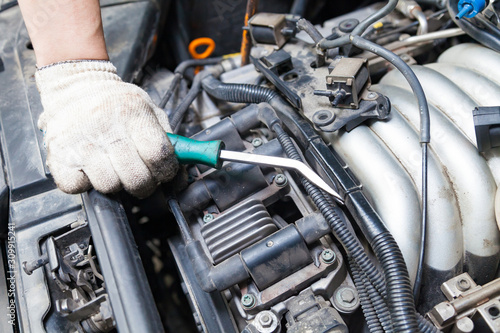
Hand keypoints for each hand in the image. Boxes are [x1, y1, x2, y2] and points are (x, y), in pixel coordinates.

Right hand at [36, 60, 177, 197]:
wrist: (76, 86)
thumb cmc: (118, 103)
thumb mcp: (150, 111)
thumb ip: (169, 140)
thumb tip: (184, 174)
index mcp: (133, 114)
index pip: (159, 155)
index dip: (167, 171)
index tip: (165, 172)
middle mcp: (106, 128)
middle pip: (137, 178)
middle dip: (145, 184)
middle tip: (142, 176)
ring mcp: (80, 143)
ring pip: (109, 186)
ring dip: (116, 183)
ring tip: (115, 168)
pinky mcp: (59, 156)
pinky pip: (78, 187)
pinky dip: (87, 184)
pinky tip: (93, 168)